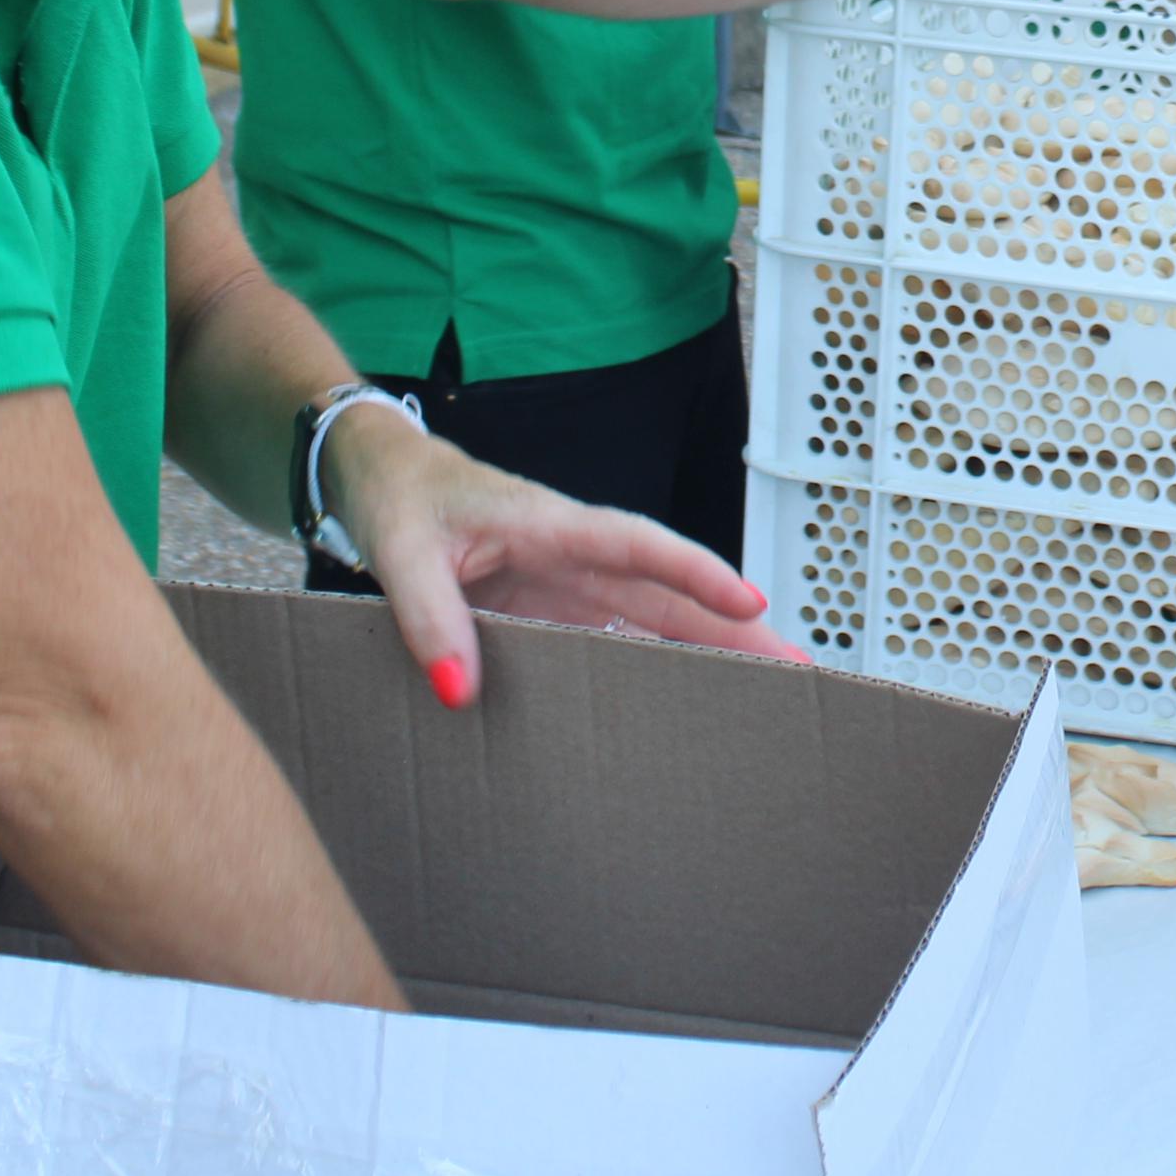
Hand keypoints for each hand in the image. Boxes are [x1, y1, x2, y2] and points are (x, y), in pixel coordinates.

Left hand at [330, 411, 807, 706]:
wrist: (378, 477)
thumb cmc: (397, 500)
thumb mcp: (399, 553)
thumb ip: (429, 620)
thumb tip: (459, 693)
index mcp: (549, 524)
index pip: (637, 545)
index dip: (695, 572)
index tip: (751, 601)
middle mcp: (573, 553)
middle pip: (667, 590)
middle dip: (733, 625)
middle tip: (796, 665)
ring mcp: (568, 582)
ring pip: (654, 615)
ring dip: (709, 648)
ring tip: (769, 685)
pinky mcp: (553, 607)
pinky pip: (616, 636)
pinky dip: (657, 662)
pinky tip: (689, 698)